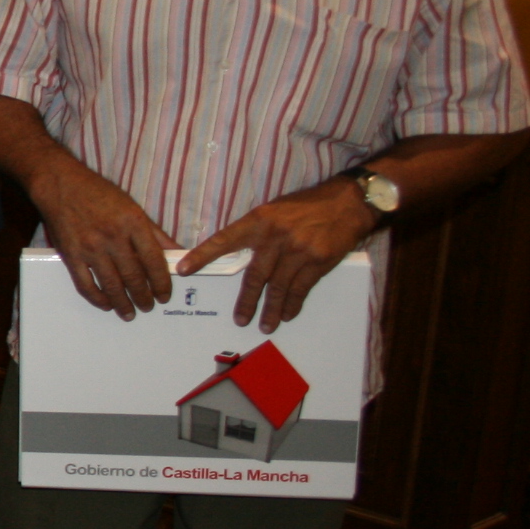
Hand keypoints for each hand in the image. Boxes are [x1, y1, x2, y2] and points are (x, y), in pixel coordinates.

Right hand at [33, 161, 175, 318]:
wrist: (61, 185)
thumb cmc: (99, 194)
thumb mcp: (134, 208)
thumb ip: (156, 233)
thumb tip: (178, 253)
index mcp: (133, 224)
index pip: (154, 261)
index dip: (162, 283)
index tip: (164, 295)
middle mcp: (112, 237)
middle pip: (133, 277)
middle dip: (143, 296)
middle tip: (148, 306)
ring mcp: (90, 248)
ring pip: (111, 285)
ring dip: (123, 303)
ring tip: (130, 313)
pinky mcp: (71, 255)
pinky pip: (85, 284)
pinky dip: (97, 298)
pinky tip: (106, 304)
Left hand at [177, 179, 378, 331]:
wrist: (345, 204)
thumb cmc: (304, 207)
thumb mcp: (273, 211)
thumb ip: (254, 232)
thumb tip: (231, 256)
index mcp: (258, 221)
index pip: (224, 240)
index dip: (202, 255)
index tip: (184, 270)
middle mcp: (276, 236)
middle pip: (254, 275)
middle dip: (246, 300)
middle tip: (239, 319)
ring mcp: (298, 250)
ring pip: (278, 287)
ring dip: (270, 309)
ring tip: (264, 324)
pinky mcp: (318, 261)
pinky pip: (301, 288)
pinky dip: (292, 303)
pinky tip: (287, 314)